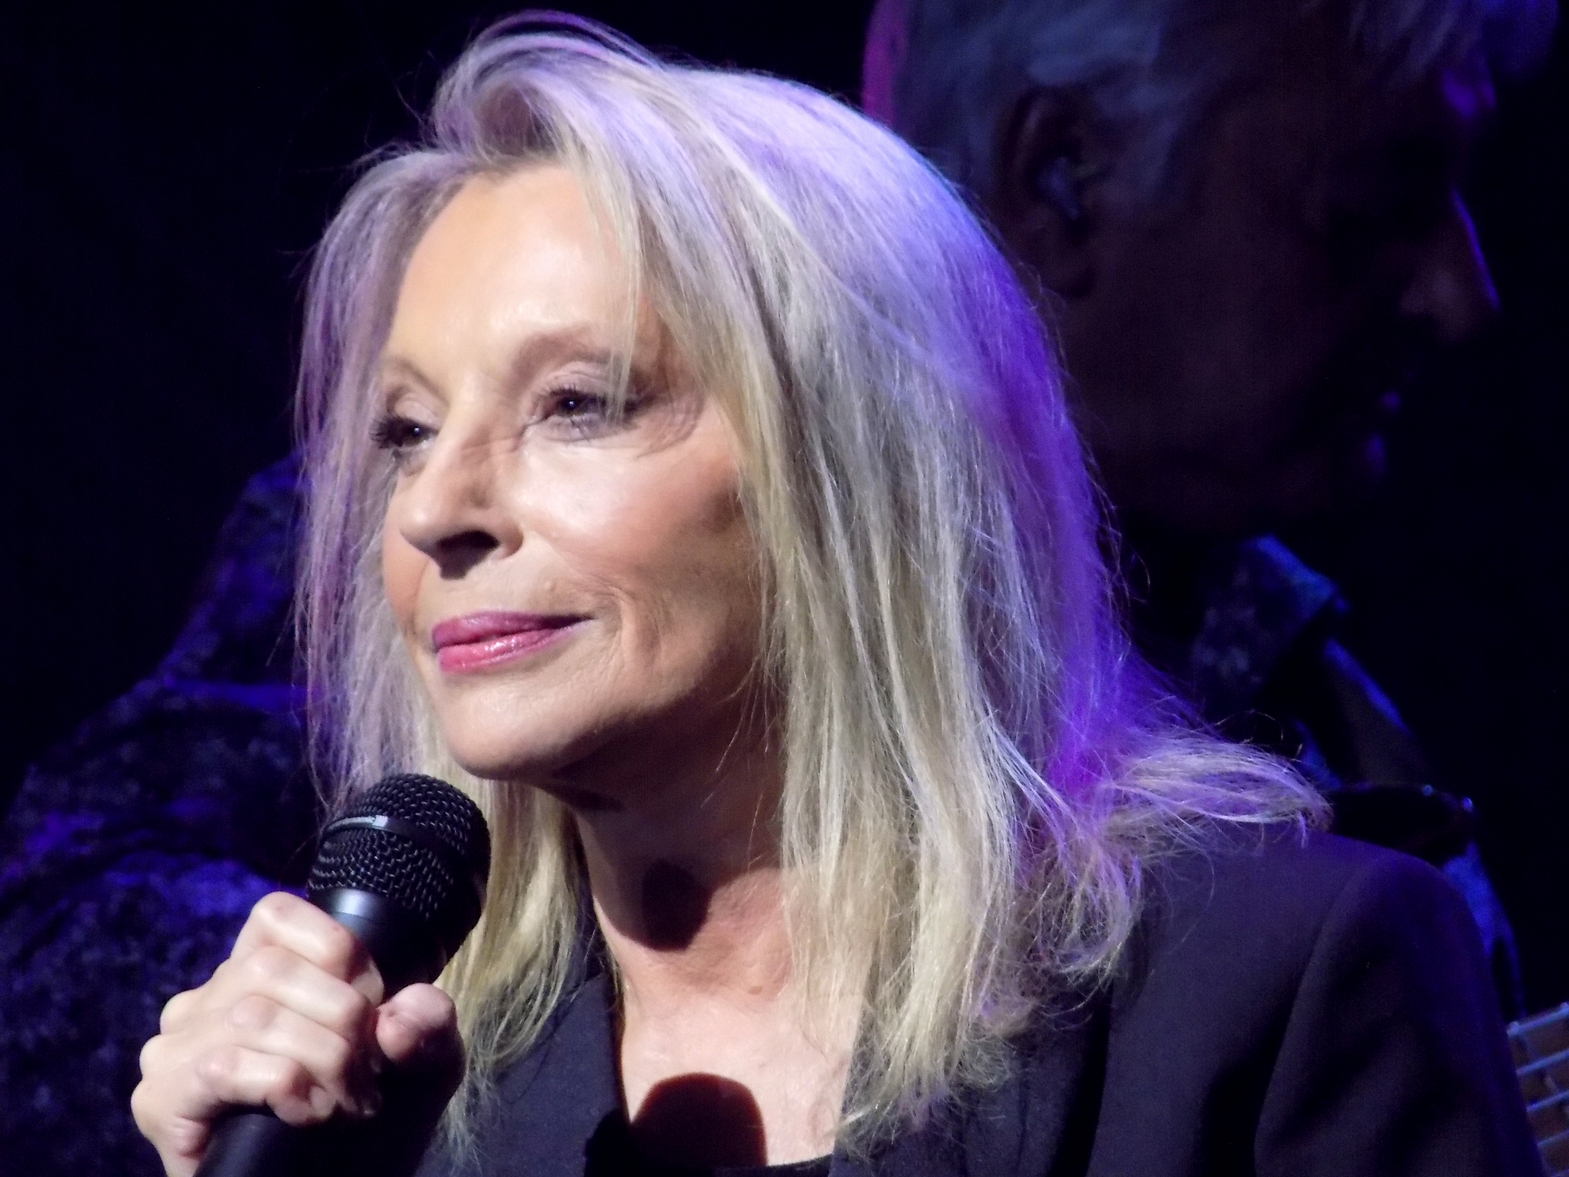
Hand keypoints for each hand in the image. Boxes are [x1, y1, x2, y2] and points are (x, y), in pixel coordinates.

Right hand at [132, 892, 463, 1176]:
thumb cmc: (373, 1120)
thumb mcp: (422, 1061)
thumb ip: (426, 1023)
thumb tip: (398, 1016)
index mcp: (255, 973)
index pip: (274, 914)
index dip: (338, 949)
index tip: (374, 1004)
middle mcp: (204, 1002)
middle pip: (271, 967)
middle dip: (341, 1017)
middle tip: (369, 1073)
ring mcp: (174, 1049)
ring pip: (253, 1017)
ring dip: (322, 1061)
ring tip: (348, 1103)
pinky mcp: (161, 1101)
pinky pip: (223, 1067)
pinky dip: (285, 1088)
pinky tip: (308, 1116)